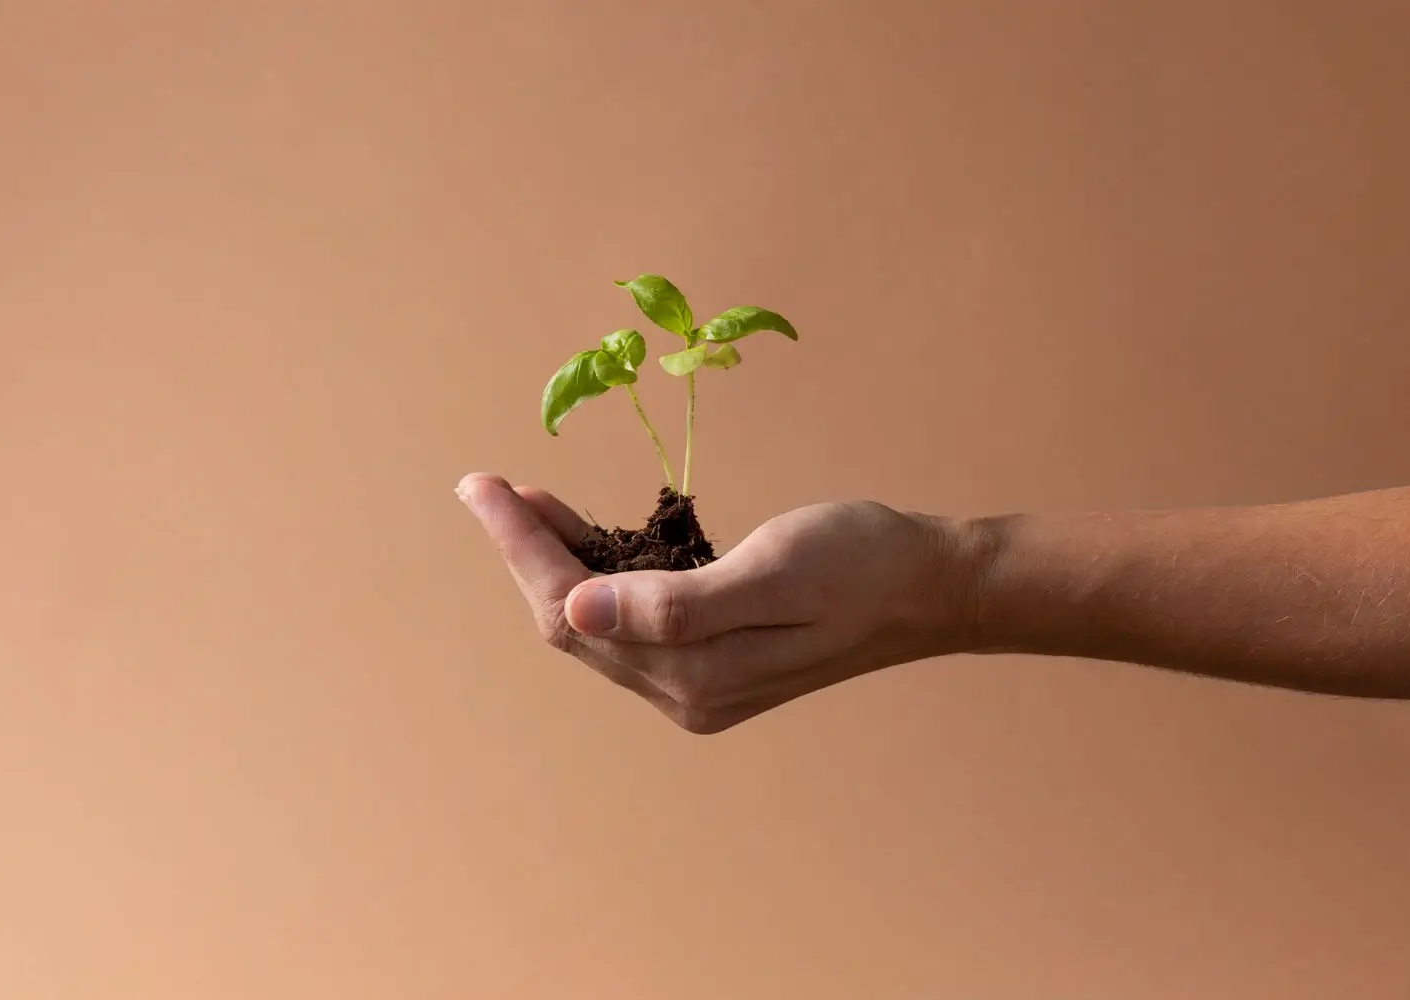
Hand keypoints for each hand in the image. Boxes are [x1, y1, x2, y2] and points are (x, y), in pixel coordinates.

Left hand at [457, 473, 982, 733]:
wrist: (928, 589)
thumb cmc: (859, 563)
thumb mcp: (771, 572)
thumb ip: (672, 603)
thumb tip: (571, 611)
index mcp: (692, 673)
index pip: (569, 612)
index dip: (520, 547)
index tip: (481, 486)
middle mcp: (683, 692)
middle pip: (570, 624)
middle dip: (526, 553)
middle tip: (492, 485)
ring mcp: (696, 685)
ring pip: (595, 625)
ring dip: (557, 563)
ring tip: (530, 501)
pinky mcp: (711, 666)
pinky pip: (629, 622)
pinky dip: (598, 576)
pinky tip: (592, 538)